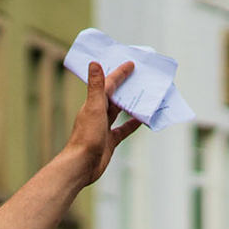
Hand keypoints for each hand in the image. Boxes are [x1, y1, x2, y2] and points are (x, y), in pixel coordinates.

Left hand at [65, 61, 141, 185]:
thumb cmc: (86, 137)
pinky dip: (132, 124)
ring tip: (146, 96)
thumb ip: (95, 87)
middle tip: (141, 76)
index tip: (131, 64)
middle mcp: (98, 113)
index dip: (119, 73)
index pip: (108, 84)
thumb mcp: (93, 108)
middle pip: (115, 96)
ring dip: (131, 104)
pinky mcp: (110, 141)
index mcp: (94, 103)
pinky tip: (143, 119)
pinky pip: (123, 129)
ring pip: (120, 112)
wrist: (82, 165)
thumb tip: (94, 63)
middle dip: (127, 86)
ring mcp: (104, 127)